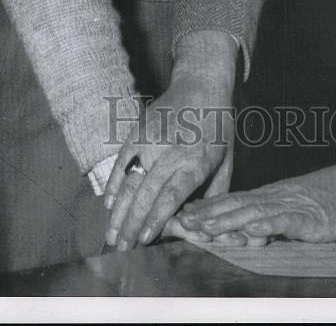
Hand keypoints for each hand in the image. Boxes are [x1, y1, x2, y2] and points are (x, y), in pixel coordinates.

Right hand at [103, 31, 237, 250]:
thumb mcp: (225, 161)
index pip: (172, 194)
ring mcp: (151, 140)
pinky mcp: (138, 131)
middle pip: (147, 193)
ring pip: (130, 181)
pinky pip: (122, 161)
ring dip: (119, 212)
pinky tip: (109, 204)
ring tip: (113, 235)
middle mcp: (171, 151)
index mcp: (196, 160)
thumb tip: (195, 223)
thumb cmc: (217, 128)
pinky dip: (113, 184)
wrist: (201, 85)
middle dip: (133, 225)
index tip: (145, 239)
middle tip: (123, 249)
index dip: (157, 217)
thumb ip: (212, 194)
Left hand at [176, 148, 335, 242]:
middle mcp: (274, 198)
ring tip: (204, 227)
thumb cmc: (328, 200)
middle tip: (180, 222)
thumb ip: (270, 221)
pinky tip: (251, 229)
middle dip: (206, 215)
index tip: (182, 216)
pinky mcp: (308, 217)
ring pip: (252, 212)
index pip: (231, 202)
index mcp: (268, 197)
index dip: (206, 209)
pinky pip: (284, 220)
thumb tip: (245, 233)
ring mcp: (290, 205)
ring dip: (226, 220)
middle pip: (234, 205)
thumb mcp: (293, 210)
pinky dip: (266, 224)